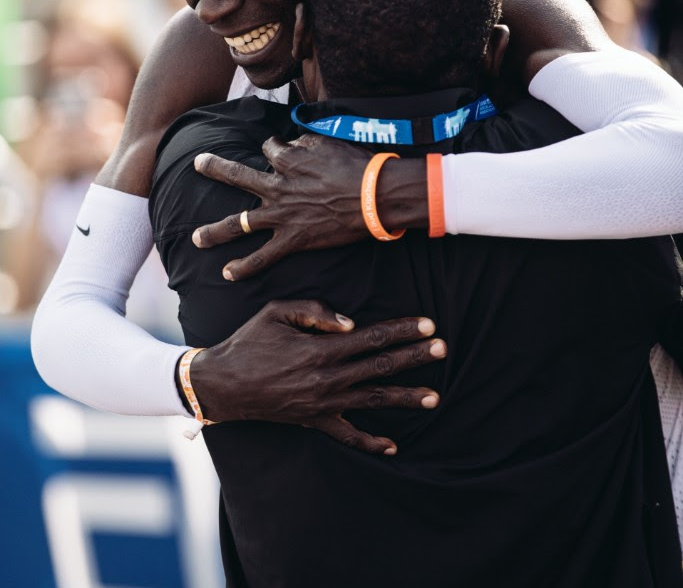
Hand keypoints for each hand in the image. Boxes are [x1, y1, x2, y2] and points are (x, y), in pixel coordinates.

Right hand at [190, 299, 445, 454]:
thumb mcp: (276, 312)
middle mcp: (327, 378)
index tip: (427, 324)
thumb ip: (316, 312)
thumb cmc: (249, 342)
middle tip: (442, 348)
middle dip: (414, 357)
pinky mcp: (313, 421)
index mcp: (320, 349)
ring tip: (435, 396)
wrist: (222, 384)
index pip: (372, 338)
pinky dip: (370, 442)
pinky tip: (393, 445)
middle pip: (381, 366)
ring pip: (373, 400)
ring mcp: (323, 404)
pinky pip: (347, 435)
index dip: (401, 330)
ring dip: (405, 396)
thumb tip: (351, 324)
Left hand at [193, 135, 372, 275]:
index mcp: (288, 159)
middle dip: (215, 168)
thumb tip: (295, 144)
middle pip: (237, 176)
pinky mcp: (293, 239)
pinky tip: (227, 273)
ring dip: (215, 231)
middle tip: (198, 163)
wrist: (374, 196)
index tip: (283, 152)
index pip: (269, 149)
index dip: (276, 150)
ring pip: (239, 223)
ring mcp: (281, 215)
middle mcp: (277, 186)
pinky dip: (245, 267)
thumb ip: (306, 143)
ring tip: (197, 238)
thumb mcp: (329, 142)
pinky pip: (263, 256)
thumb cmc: (357, 166)